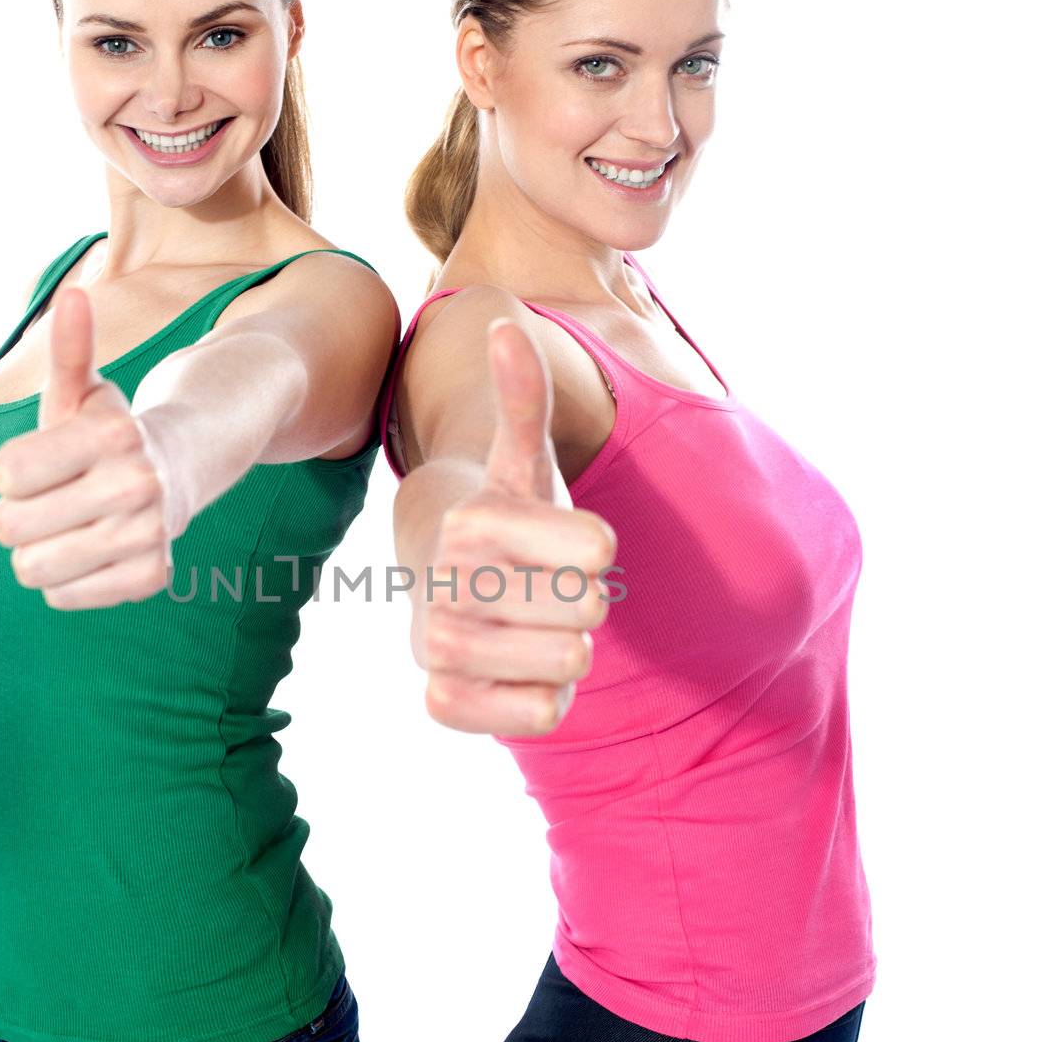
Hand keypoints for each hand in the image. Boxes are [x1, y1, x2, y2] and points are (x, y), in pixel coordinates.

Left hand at [0, 286, 179, 607]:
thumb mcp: (83, 393)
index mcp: (111, 436)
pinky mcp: (149, 578)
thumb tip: (74, 296)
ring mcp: (146, 536)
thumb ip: (70, 350)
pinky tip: (90, 553)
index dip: (10, 471)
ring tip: (65, 530)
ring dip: (37, 552)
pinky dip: (66, 582)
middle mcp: (136, 486)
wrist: (180, 472)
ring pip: (32, 570)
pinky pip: (63, 597)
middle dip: (16, 516)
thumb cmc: (109, 433)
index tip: (38, 465)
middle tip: (48, 502)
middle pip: (9, 528)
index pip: (5, 474)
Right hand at [414, 318, 616, 736]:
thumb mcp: (521, 458)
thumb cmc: (503, 520)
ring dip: (565, 648)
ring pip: (571, 664)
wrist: (442, 585)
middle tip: (542, 585)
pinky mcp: (443, 703)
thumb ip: (523, 398)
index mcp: (474, 521)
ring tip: (530, 624)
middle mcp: (446, 585)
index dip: (596, 547)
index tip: (557, 539)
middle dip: (581, 599)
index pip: (602, 549)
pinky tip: (515, 667)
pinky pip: (541, 715)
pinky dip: (544, 697)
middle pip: (591, 609)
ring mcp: (440, 649)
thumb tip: (506, 326)